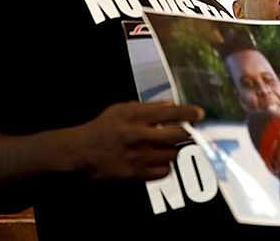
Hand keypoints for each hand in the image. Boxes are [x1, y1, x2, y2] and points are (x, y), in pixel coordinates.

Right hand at [74, 101, 203, 180]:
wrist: (80, 152)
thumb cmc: (102, 128)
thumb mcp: (122, 109)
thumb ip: (148, 107)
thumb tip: (172, 105)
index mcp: (134, 117)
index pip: (169, 112)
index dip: (188, 112)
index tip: (200, 113)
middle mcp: (137, 136)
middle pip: (177, 134)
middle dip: (187, 133)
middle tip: (189, 132)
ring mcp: (137, 156)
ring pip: (173, 153)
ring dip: (174, 149)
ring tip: (166, 146)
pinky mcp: (135, 174)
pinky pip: (164, 171)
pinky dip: (165, 165)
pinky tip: (158, 159)